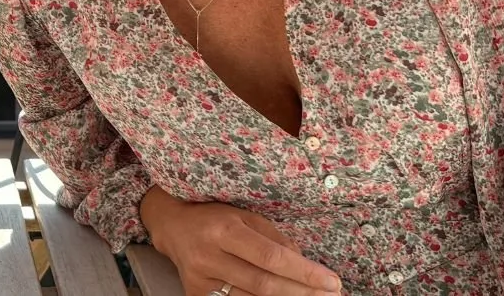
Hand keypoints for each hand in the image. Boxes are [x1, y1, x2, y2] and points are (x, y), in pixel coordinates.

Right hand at [139, 188, 343, 295]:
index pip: (271, 257)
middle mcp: (209, 257)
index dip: (304, 272)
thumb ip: (274, 238)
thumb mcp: (244, 215)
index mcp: (224, 230)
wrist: (170, 224)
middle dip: (302, 292)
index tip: (332, 282)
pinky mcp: (196, 294)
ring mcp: (201, 280)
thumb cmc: (213, 215)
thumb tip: (304, 264)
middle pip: (264, 284)